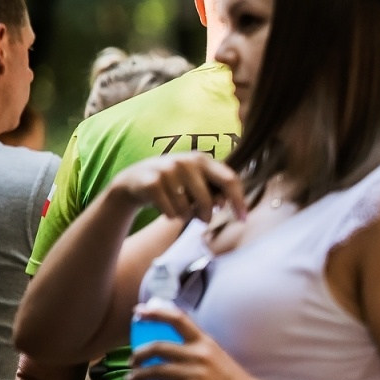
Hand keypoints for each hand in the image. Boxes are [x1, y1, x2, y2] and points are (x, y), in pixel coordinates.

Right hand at [109, 152, 246, 224]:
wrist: (135, 180)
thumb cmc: (174, 183)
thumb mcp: (196, 181)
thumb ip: (214, 189)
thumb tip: (224, 203)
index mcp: (202, 160)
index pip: (229, 180)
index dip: (239, 201)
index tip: (244, 219)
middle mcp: (186, 162)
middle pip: (208, 200)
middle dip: (207, 216)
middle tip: (203, 220)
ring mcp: (167, 170)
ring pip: (187, 209)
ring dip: (185, 215)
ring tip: (177, 207)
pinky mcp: (152, 183)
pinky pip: (170, 212)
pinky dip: (170, 215)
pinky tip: (163, 206)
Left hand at [129, 304, 294, 379]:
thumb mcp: (219, 360)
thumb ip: (198, 354)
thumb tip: (174, 356)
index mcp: (206, 343)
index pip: (178, 320)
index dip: (155, 314)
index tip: (138, 312)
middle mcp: (199, 355)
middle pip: (158, 346)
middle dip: (139, 354)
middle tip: (133, 361)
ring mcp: (195, 374)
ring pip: (155, 370)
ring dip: (138, 376)